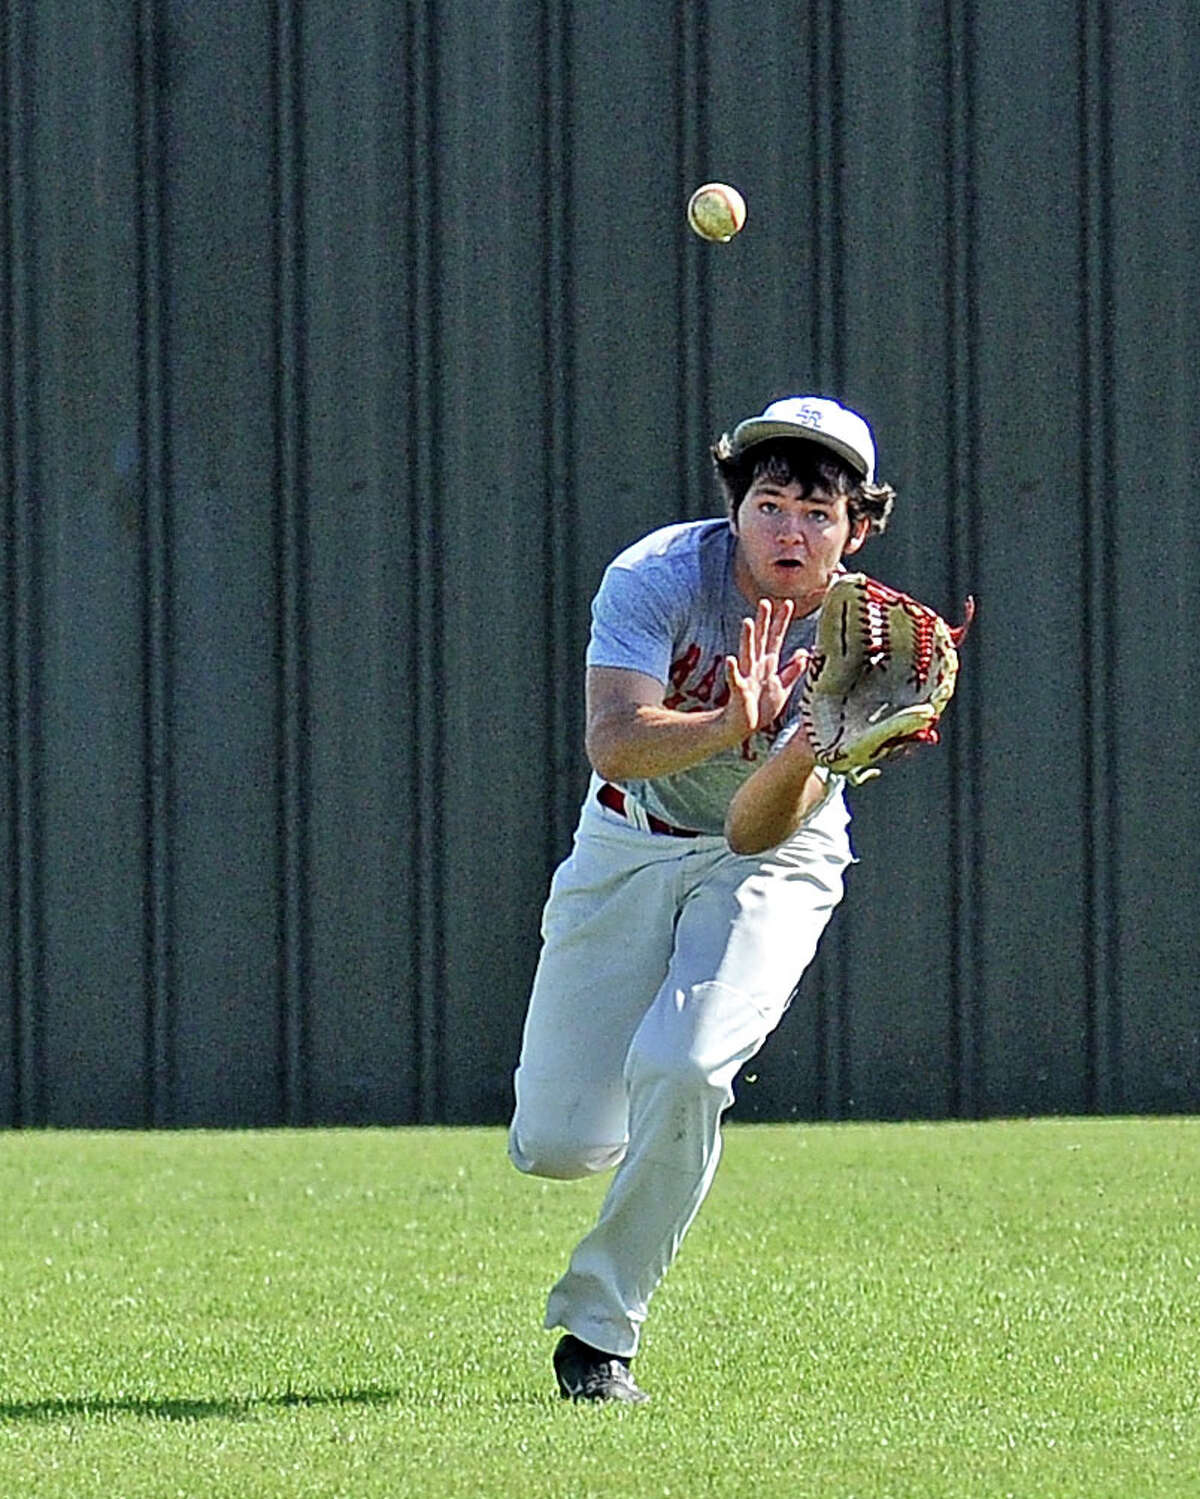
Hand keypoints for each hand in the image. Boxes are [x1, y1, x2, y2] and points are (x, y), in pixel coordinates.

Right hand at [721, 599, 807, 739]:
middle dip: (763, 621)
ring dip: (748, 639)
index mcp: (767, 665)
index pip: (775, 639)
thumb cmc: (761, 707)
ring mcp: (746, 678)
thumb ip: (793, 670)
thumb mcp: (782, 687)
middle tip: (765, 602)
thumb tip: (804, 652)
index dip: (781, 622)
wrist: (742, 727)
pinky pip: (735, 680)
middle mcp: (756, 667)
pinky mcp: (739, 692)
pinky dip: (732, 670)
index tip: (788, 603)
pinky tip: (730, 660)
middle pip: (761, 640)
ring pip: (747, 654)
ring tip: (748, 622)